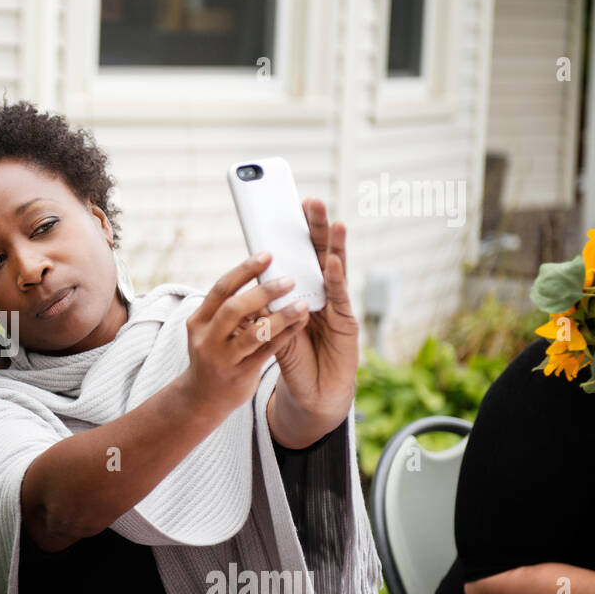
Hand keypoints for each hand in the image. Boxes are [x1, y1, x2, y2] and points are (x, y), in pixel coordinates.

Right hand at [180, 252, 310, 422]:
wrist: (203, 397)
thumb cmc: (215, 353)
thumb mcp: (211, 329)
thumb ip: (227, 307)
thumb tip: (259, 271)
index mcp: (199, 320)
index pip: (221, 289)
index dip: (244, 270)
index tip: (268, 255)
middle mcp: (206, 339)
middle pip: (234, 308)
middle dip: (263, 291)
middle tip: (290, 280)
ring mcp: (222, 359)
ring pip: (254, 333)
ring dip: (280, 316)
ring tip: (303, 304)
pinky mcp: (240, 375)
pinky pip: (267, 352)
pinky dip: (286, 336)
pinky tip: (301, 323)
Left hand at [270, 199, 359, 430]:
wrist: (312, 393)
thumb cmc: (294, 356)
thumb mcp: (272, 324)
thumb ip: (266, 302)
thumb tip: (247, 276)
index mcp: (303, 289)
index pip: (299, 254)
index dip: (295, 232)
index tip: (287, 205)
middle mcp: (323, 292)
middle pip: (318, 254)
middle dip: (315, 227)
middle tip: (309, 200)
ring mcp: (337, 305)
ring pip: (334, 269)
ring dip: (332, 244)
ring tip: (331, 220)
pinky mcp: (346, 323)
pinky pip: (339, 297)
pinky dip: (334, 277)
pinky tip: (330, 260)